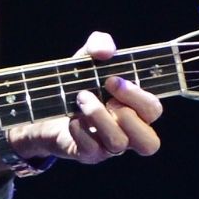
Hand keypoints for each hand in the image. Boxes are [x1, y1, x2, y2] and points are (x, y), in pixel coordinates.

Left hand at [11, 32, 164, 164]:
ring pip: (118, 144)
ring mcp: (108, 146)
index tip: (112, 80)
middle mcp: (127, 132)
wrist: (45, 105)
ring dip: (99, 117)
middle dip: (128, 115)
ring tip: (81, 99)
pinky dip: (80, 131)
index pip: (153, 111)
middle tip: (106, 96)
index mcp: (135, 109)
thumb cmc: (78, 81)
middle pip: (149, 143)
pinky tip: (71, 118)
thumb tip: (106, 51)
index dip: (137, 96)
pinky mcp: (87, 154)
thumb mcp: (88, 58)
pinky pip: (91, 150)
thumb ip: (100, 44)